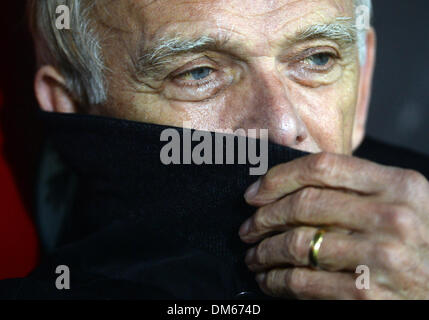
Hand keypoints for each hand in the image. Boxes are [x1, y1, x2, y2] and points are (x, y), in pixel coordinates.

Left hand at [239, 152, 428, 298]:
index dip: (279, 177)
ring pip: (297, 244)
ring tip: (254, 255)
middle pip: (304, 204)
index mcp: (398, 185)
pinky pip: (303, 282)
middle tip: (248, 227)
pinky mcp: (367, 295)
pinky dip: (276, 281)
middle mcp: (391, 217)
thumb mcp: (403, 203)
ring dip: (265, 251)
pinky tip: (269, 280)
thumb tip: (293, 186)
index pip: (322, 166)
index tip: (255, 192)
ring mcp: (380, 258)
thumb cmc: (422, 243)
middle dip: (264, 217)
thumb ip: (359, 188)